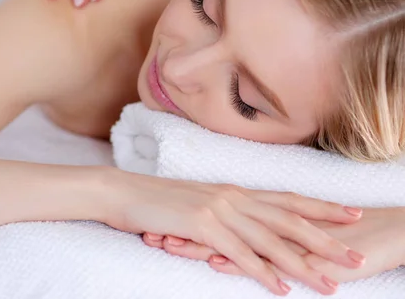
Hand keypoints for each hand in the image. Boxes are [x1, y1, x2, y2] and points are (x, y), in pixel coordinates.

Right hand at [105, 171, 364, 295]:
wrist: (123, 192)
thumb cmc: (158, 201)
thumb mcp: (198, 202)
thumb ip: (224, 211)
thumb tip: (244, 226)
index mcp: (235, 191)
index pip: (287, 200)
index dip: (321, 208)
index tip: (352, 215)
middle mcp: (233, 197)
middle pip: (289, 220)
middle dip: (327, 239)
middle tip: (357, 257)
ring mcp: (219, 210)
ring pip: (270, 240)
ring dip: (302, 264)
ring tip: (329, 285)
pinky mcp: (201, 226)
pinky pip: (239, 254)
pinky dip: (263, 272)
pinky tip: (281, 288)